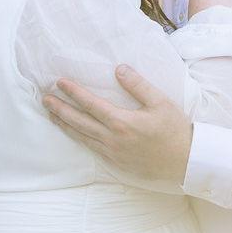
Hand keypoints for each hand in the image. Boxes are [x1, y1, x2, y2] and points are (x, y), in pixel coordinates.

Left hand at [43, 67, 193, 187]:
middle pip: (79, 122)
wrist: (187, 161)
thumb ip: (138, 85)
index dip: (73, 92)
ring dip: (65, 125)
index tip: (60, 82)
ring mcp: (113, 153)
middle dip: (60, 110)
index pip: (91, 104)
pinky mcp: (117, 163)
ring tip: (52, 115)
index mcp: (122, 122)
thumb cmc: (176, 130)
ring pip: (82, 137)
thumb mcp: (160, 102)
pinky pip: (91, 149)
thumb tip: (118, 69)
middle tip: (45, 99)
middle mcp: (113, 139)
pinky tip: (73, 133)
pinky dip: (78, 139)